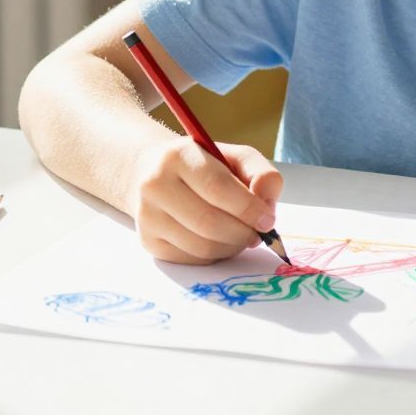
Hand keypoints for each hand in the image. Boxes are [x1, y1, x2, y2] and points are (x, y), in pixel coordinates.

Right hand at [128, 137, 283, 264]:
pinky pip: (192, 259)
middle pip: (208, 222)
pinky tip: (221, 240)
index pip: (217, 188)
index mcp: (179, 155)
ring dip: (232, 246)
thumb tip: (266, 210)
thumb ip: (261, 175)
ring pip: (201, 246)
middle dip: (243, 233)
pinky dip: (216, 255)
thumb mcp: (235, 157)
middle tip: (259, 233)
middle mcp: (156, 185)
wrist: (152, 173)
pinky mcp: (148, 241)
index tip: (268, 220)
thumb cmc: (203, 165)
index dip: (248, 208)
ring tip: (242, 235)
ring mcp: (147, 216)